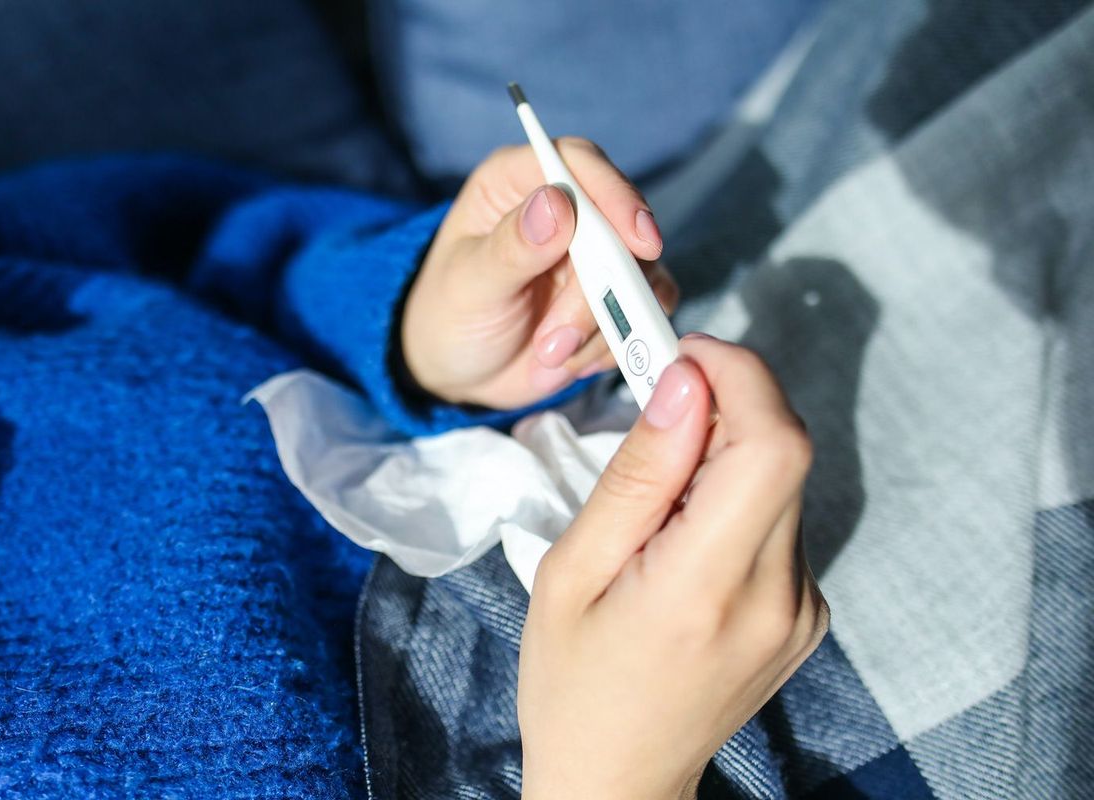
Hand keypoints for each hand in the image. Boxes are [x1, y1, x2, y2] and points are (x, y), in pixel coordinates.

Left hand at [401, 139, 677, 408]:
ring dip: (601, 327)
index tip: (639, 242)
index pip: (578, 163)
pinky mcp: (615, 295)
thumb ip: (513, 246)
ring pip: (639, 275)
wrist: (459, 372)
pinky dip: (614, 343)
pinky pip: (644, 312)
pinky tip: (572, 360)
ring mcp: (595, 254)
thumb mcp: (470, 283)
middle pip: (618, 228)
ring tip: (548, 355)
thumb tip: (557, 203)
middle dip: (597, 294)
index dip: (615, 195)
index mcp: (517, 182)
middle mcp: (564, 208)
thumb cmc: (450, 315)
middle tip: (554, 342)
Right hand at [517, 334, 828, 799]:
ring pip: (782, 480)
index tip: (683, 354)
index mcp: (704, 588)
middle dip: (725, 403)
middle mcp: (776, 598)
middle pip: (785, 450)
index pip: (772, 444)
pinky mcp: (807, 613)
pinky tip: (683, 537)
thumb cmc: (573, 681)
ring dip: (726, 454)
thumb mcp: (570, 572)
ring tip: (657, 497)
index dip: (740, 375)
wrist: (619, 776)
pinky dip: (735, 498)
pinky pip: (779, 519)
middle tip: (657, 403)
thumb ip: (637, 476)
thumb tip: (685, 386)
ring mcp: (802, 609)